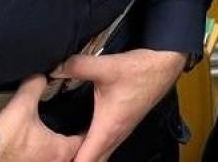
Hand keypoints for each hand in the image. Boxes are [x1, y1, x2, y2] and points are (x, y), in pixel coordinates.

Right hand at [0, 75, 82, 161]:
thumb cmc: (3, 138)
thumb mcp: (23, 104)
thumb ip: (35, 86)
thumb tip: (41, 76)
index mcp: (60, 150)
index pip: (83, 141)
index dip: (84, 130)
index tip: (84, 122)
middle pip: (71, 154)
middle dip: (72, 144)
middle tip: (72, 131)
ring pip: (57, 160)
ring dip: (57, 153)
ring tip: (53, 141)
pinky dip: (42, 157)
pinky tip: (34, 149)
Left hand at [51, 49, 186, 161]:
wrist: (165, 65)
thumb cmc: (139, 70)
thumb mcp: (107, 66)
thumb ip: (78, 67)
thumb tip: (56, 69)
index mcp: (107, 129)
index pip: (84, 161)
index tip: (52, 160)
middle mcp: (114, 136)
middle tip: (54, 156)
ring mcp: (120, 132)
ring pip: (99, 156)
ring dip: (83, 156)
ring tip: (63, 152)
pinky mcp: (122, 125)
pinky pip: (104, 147)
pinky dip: (91, 150)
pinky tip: (80, 140)